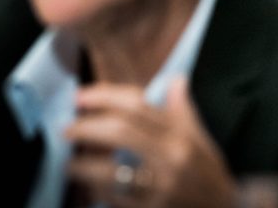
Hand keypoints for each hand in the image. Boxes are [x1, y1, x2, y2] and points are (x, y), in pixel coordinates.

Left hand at [65, 77, 237, 207]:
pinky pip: (114, 199)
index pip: (138, 106)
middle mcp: (171, 158)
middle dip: (86, 127)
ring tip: (70, 162)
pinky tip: (89, 186)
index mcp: (180, 136)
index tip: (81, 97)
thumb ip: (182, 110)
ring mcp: (160, 189)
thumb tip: (176, 80)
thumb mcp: (201, 139)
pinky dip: (96, 191)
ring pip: (111, 171)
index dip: (104, 97)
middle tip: (68, 128)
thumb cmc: (209, 174)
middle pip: (120, 132)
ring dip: (82, 165)